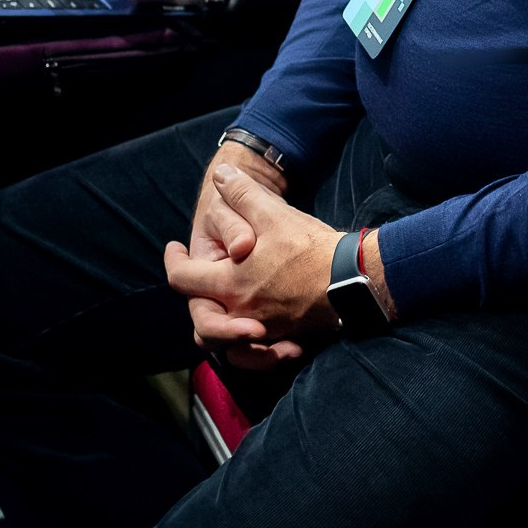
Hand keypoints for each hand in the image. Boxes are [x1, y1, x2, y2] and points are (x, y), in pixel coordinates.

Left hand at [165, 162, 344, 356]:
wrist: (354, 278)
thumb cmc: (309, 248)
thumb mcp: (273, 214)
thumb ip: (243, 194)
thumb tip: (221, 176)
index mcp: (231, 284)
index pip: (182, 279)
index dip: (173, 260)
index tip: (174, 248)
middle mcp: (241, 313)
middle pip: (199, 318)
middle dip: (194, 297)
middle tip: (196, 276)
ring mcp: (263, 329)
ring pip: (224, 342)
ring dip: (218, 326)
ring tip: (221, 302)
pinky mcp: (285, 336)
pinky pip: (254, 352)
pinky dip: (248, 346)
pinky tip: (255, 330)